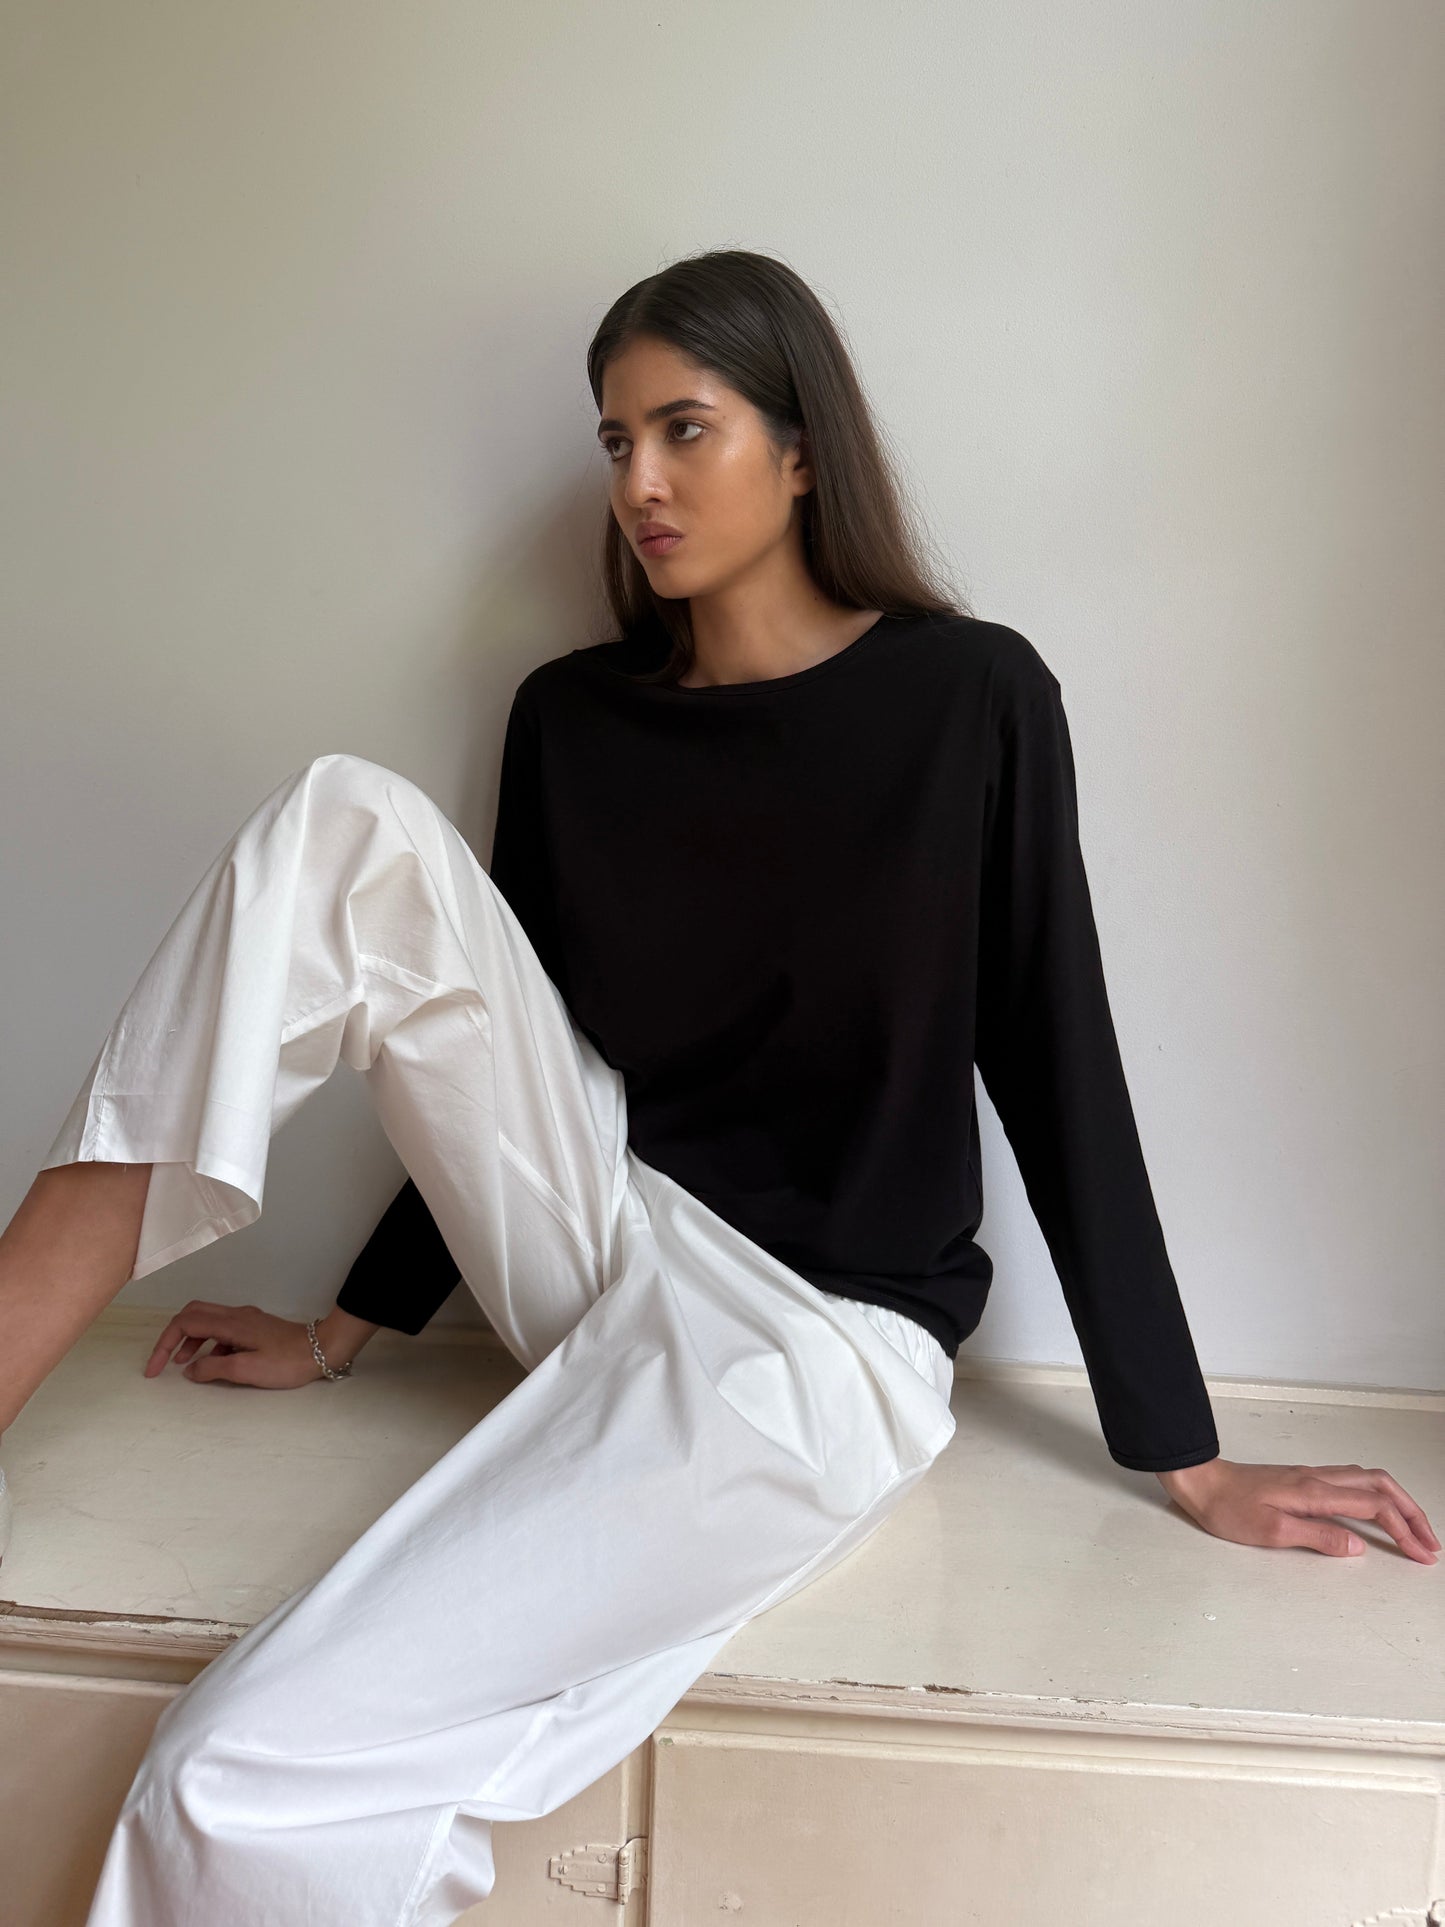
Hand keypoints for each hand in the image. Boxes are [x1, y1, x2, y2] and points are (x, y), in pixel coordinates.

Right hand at [143, 1301, 327, 1389]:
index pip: (185, 1323)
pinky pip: (222, 1330)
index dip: (164, 1344)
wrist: (323, 1350)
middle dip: (173, 1336)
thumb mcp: (247, 1370)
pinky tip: (214, 1363)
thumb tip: (190, 1370)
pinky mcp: (254, 1327)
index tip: (155, 1368)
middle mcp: (236, 1315)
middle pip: (192, 1314)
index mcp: (230, 1323)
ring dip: (191, 1340)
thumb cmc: (288, 1361)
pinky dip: (209, 1344)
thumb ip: (214, 1368)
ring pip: (207, 1321)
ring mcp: (246, 1319)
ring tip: (185, 1365)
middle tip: (164, 1361)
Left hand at [1157, 1458, 1439, 1563]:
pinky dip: (1377, 1494)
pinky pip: (1353, 1480)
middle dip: (1412, 1512)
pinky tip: (1378, 1508)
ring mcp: (1312, 1476)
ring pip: (1370, 1479)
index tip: (1422, 1554)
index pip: (1375, 1506)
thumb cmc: (1229, 1508)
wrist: (1202, 1483)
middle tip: (1429, 1542)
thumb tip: (1359, 1546)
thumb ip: (1317, 1537)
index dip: (1404, 1530)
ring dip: (1397, 1501)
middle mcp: (1319, 1478)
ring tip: (1413, 1527)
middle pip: (1382, 1486)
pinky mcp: (1304, 1479)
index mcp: (1315, 1491)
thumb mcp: (1270, 1531)